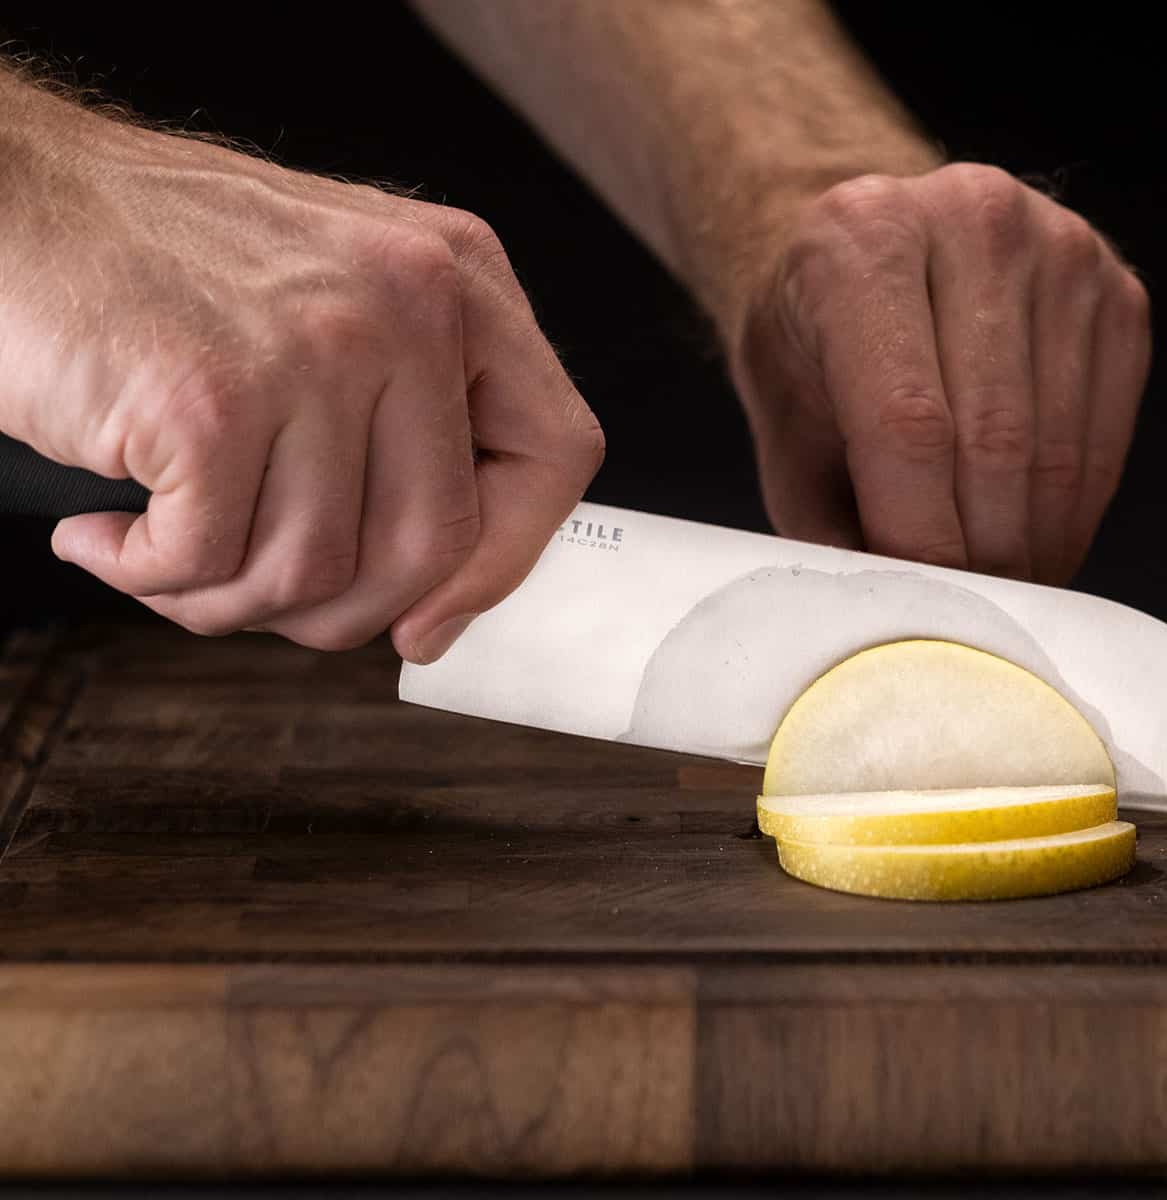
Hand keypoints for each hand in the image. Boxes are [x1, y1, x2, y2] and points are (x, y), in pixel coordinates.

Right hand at [0, 89, 602, 661]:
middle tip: (254, 593)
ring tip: (163, 550)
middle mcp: (411, 305)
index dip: (505, 558)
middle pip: (438, 545)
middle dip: (343, 610)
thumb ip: (414, 418)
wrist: (9, 200)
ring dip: (225, 599)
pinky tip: (104, 534)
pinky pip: (209, 566)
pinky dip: (145, 576)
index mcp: (460, 279)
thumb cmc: (162, 268)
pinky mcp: (213, 399)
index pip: (557, 451)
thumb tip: (450, 595)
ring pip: (318, 572)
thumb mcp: (339, 301)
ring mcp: (317, 349)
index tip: (434, 616)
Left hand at [727, 163, 1150, 584]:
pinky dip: (1071, 513)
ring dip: (1031, 545)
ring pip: (1058, 451)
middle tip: (963, 612)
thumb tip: (884, 613)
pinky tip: (1031, 535)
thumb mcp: (783, 428)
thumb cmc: (816, 347)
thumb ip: (822, 522)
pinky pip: (1105, 442)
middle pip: (995, 440)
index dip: (922, 537)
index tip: (925, 602)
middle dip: (982, 554)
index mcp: (862, 240)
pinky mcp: (1118, 293)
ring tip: (993, 582)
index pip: (908, 422)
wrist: (868, 254)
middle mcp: (971, 220)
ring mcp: (1060, 248)